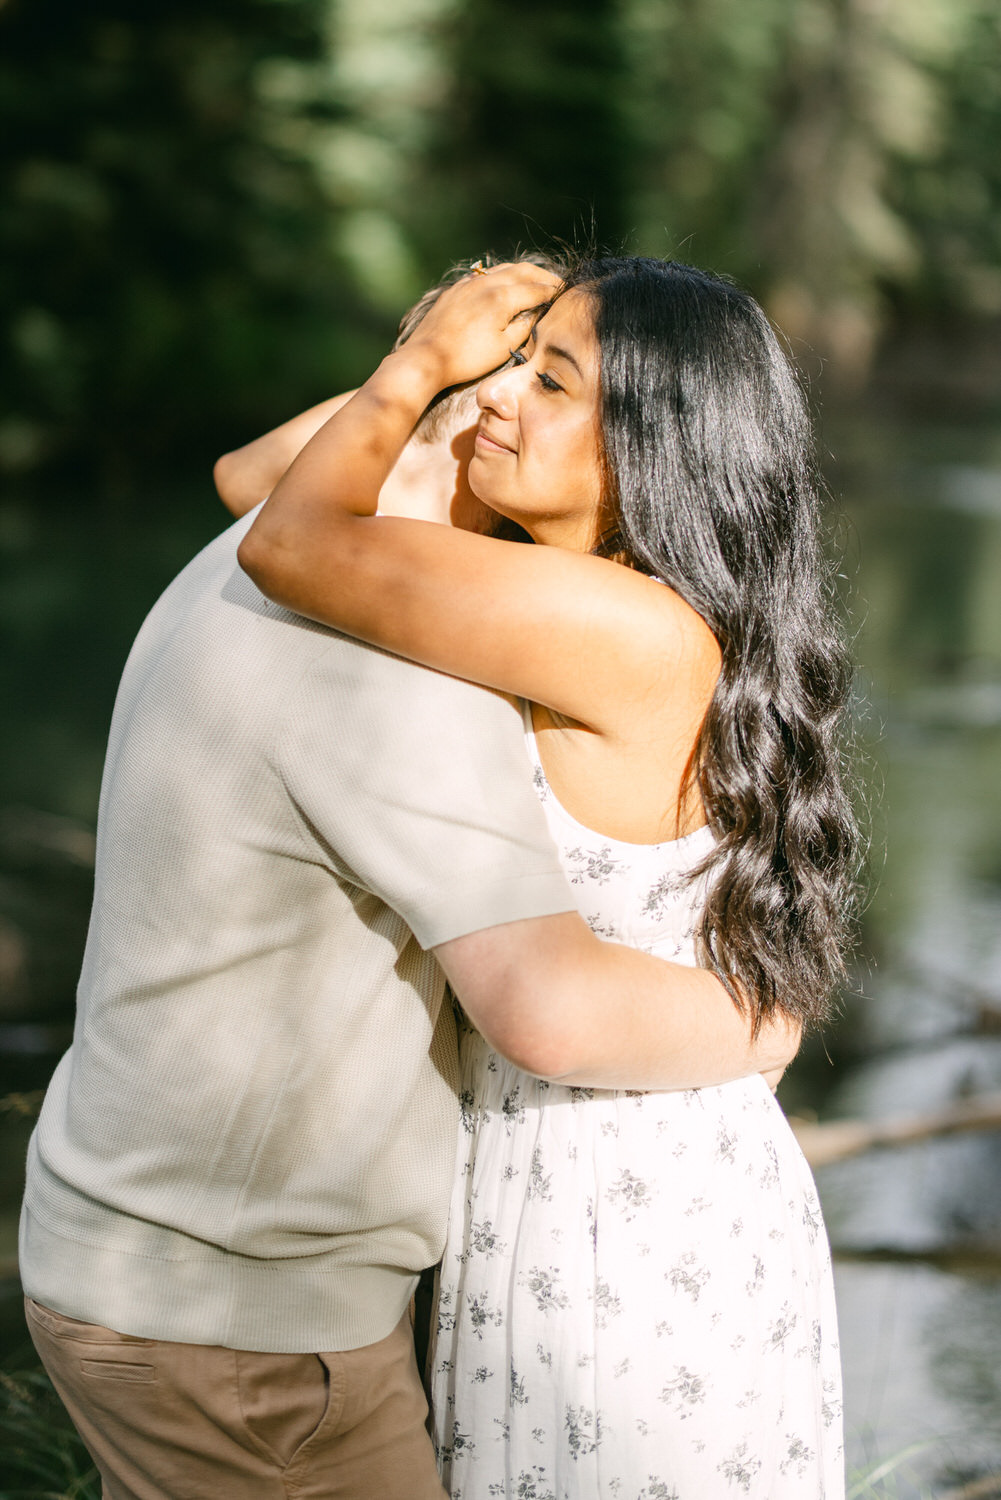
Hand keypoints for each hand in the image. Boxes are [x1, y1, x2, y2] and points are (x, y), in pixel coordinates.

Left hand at [394, 262, 561, 390]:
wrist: (427, 357)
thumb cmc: (467, 358)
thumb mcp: (503, 347)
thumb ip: (524, 327)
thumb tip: (537, 313)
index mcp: (502, 296)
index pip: (537, 289)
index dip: (555, 292)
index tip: (567, 294)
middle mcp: (487, 283)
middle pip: (523, 270)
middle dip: (543, 276)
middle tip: (557, 284)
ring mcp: (469, 283)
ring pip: (503, 268)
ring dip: (523, 273)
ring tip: (535, 280)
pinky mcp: (456, 289)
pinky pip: (485, 275)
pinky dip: (501, 276)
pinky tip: (504, 284)